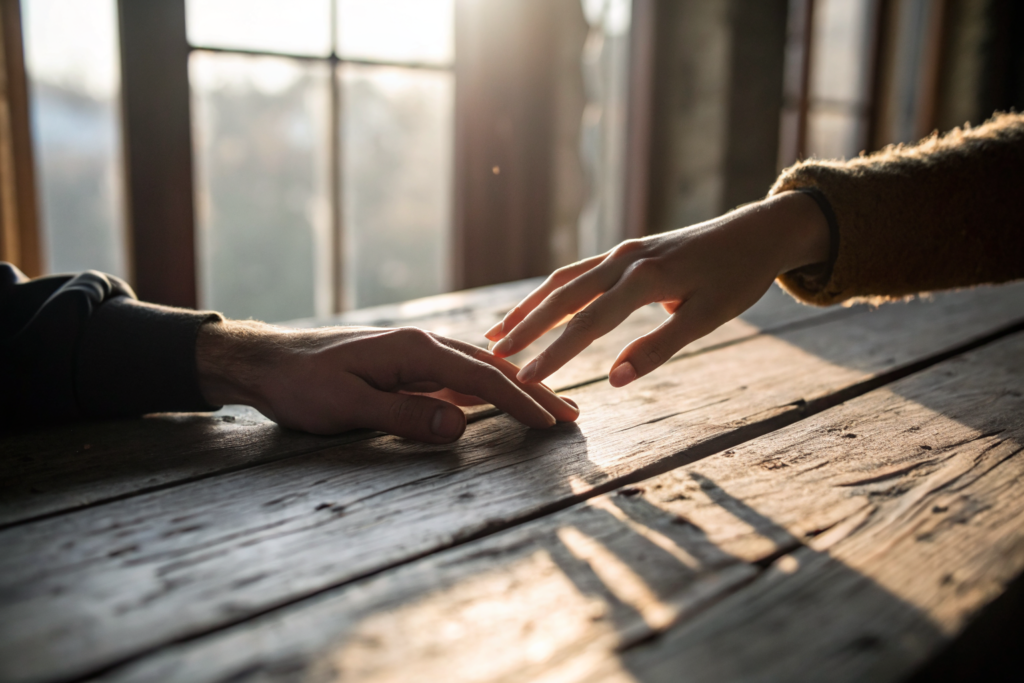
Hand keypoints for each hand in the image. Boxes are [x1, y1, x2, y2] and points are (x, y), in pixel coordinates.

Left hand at [197, 323, 578, 441]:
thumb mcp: (346, 406)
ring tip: (552, 408)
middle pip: (491, 369)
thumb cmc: (302, 385)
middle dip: (534, 392)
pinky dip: (489, 391)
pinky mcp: (408, 367)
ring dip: (517, 390)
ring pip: (480, 372)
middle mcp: (423, 346)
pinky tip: (503, 399)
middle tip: (573, 416)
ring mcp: (417, 355)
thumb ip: (403, 416)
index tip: (552, 421)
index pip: (481, 376)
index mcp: (415, 350)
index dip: (520, 399)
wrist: (268, 362)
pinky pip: (459, 378)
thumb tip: (460, 428)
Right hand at [485, 191, 829, 386]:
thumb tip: (614, 379)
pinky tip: (537, 308)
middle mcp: (625, 259)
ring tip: (499, 332)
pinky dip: (551, 292)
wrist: (758, 231)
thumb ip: (659, 348)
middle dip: (527, 327)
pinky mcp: (624, 252)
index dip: (555, 354)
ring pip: (563, 280)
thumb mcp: (709, 316)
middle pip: (563, 297)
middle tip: (494, 356)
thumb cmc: (737, 277)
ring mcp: (622, 251)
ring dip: (530, 307)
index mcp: (645, 278)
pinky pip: (578, 272)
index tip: (526, 380)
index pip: (589, 323)